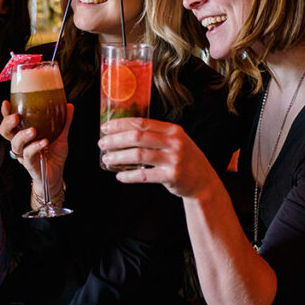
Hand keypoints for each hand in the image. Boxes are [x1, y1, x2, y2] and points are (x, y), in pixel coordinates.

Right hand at [0, 101, 72, 191]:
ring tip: (33, 130)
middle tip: (16, 117)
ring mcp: (23, 155)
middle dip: (7, 123)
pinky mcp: (29, 164)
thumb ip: (64, 122)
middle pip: (5, 132)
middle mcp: (20, 144)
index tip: (6, 102)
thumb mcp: (61, 135)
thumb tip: (69, 106)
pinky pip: (28, 155)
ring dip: (22, 135)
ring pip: (15, 144)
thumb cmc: (54, 154)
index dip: (6, 113)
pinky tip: (44, 142)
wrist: (57, 175)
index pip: (11, 122)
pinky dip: (35, 147)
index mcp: (24, 134)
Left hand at [99, 117, 218, 198]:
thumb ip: (155, 135)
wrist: (203, 182)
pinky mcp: (172, 176)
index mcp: (172, 130)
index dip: (120, 124)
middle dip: (115, 140)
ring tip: (107, 159)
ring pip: (139, 155)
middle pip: (137, 137)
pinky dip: (129, 176)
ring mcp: (174, 159)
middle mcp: (174, 142)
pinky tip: (119, 176)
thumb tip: (122, 132)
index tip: (105, 128)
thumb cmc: (184, 159)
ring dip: (119, 157)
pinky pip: (144, 175)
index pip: (141, 123)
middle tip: (101, 144)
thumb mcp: (175, 141)